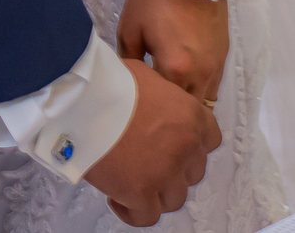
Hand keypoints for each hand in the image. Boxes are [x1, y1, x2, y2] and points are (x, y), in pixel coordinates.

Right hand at [84, 59, 220, 225]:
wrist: (83, 99)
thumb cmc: (108, 82)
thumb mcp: (145, 76)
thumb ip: (162, 97)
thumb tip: (153, 105)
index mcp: (190, 116)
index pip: (210, 139)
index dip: (192, 143)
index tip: (174, 144)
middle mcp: (186, 147)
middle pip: (192, 172)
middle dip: (173, 169)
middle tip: (147, 160)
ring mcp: (165, 174)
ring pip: (173, 198)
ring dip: (156, 192)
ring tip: (130, 179)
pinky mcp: (141, 194)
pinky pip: (146, 217)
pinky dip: (133, 212)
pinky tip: (117, 199)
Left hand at [118, 0, 228, 102]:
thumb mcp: (131, 25)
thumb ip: (128, 59)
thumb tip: (131, 80)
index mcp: (176, 70)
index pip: (165, 106)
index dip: (151, 107)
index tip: (140, 102)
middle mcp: (202, 75)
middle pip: (188, 110)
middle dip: (172, 111)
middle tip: (156, 103)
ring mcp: (217, 67)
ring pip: (204, 101)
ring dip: (189, 102)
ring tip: (171, 94)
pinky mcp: (224, 56)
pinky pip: (213, 86)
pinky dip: (200, 89)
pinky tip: (185, 78)